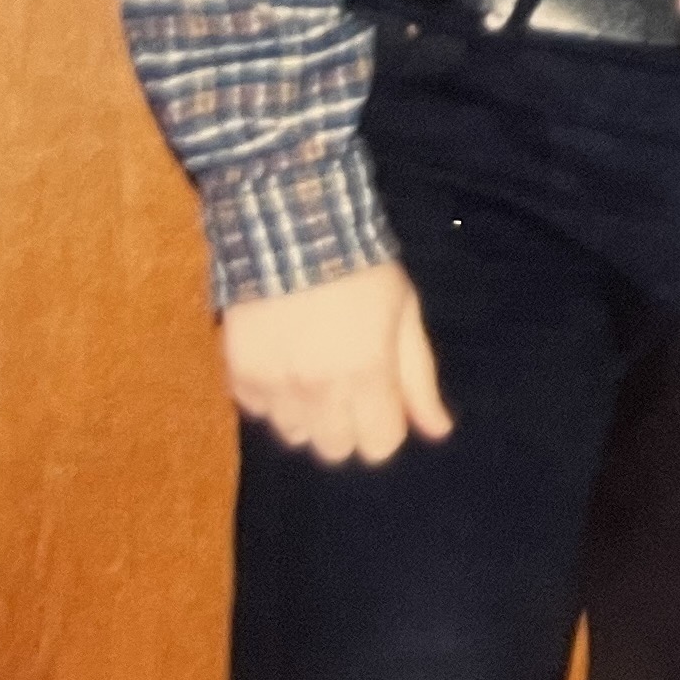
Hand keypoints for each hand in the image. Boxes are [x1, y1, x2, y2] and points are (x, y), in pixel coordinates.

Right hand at [220, 260, 452, 466]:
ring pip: (294, 434)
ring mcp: (275, 385)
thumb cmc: (362, 269)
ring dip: (307, 413)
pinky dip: (271, 395)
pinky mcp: (240, 373)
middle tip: (347, 384)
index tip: (381, 401)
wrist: (292, 229)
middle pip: (335, 449)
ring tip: (312, 369)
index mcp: (367, 374)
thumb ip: (419, 378)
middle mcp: (319, 390)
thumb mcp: (404, 314)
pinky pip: (257, 410)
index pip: (379, 446)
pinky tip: (283, 359)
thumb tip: (438, 431)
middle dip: (347, 424)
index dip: (384, 426)